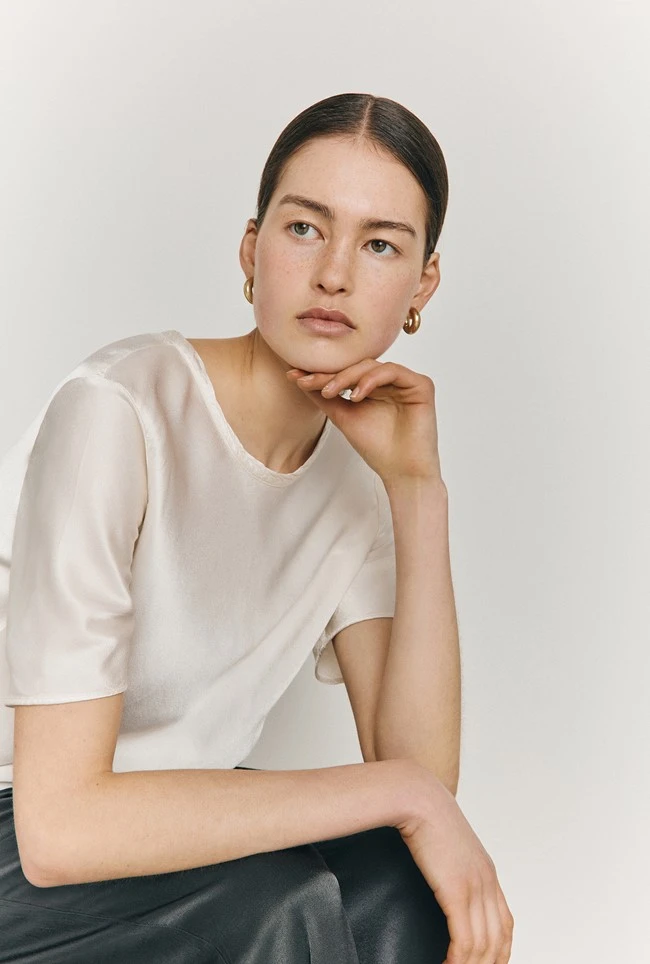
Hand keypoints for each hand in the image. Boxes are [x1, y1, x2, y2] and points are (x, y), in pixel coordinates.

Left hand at [286, 359, 440, 483]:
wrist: (402, 471)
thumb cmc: (377, 448)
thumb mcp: (343, 417)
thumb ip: (324, 398)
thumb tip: (298, 378)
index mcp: (373, 386)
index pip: (345, 372)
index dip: (320, 373)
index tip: (295, 376)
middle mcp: (389, 381)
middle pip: (356, 366)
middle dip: (330, 373)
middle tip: (308, 381)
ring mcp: (405, 381)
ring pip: (371, 366)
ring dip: (347, 376)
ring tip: (329, 392)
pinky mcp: (421, 385)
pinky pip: (392, 371)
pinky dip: (371, 380)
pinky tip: (356, 396)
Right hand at [397, 768, 514, 963]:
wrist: (418, 797)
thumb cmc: (425, 815)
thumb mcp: (447, 845)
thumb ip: (451, 864)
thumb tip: (440, 876)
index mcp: (486, 873)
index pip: (505, 924)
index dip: (500, 951)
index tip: (488, 963)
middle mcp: (487, 882)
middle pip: (499, 940)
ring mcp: (475, 887)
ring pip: (483, 946)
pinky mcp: (457, 891)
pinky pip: (464, 940)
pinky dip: (458, 961)